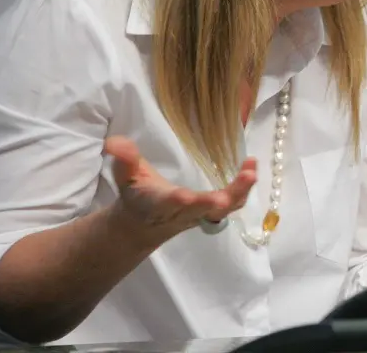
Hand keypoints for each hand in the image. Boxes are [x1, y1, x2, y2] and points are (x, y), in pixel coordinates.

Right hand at [105, 136, 256, 243]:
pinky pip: (233, 204)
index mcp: (157, 204)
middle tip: (230, 194)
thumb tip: (114, 142)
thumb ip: (124, 159)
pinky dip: (245, 189)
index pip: (166, 204)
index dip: (176, 201)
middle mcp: (181, 213)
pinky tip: (253, 167)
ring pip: (223, 210)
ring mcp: (200, 215)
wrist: (145, 224)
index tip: (185, 196)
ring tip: (251, 171)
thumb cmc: (137, 194)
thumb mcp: (126, 176)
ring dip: (239, 193)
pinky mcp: (214, 212)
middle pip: (200, 211)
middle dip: (213, 203)